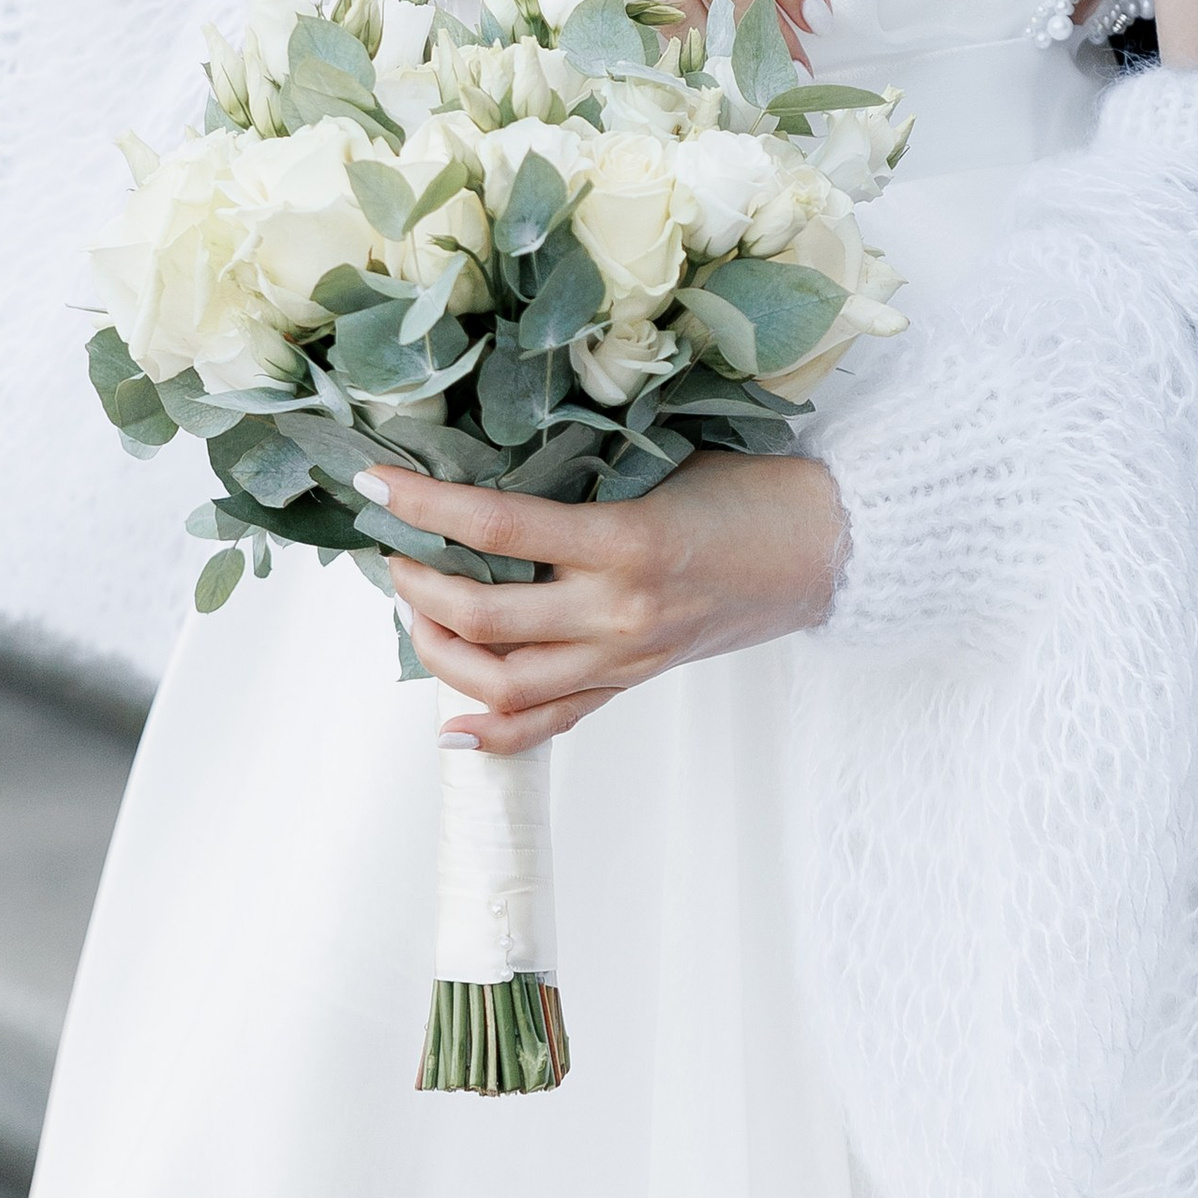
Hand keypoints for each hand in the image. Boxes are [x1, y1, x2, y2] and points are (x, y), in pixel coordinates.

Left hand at [362, 448, 845, 752]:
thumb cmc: (749, 490)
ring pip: (504, 685)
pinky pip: (552, 724)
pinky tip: (450, 725)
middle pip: (487, 620)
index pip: (499, 527)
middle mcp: (619, 611)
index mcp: (627, 539)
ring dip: (443, 652)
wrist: (822, 548)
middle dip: (420, 585)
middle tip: (394, 551)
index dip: (427, 506)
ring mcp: (625, 658)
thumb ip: (583, 476)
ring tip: (419, 610)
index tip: (375, 484)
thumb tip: (491, 464)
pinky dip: (494, 734)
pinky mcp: (633, 683)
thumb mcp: (662, 462)